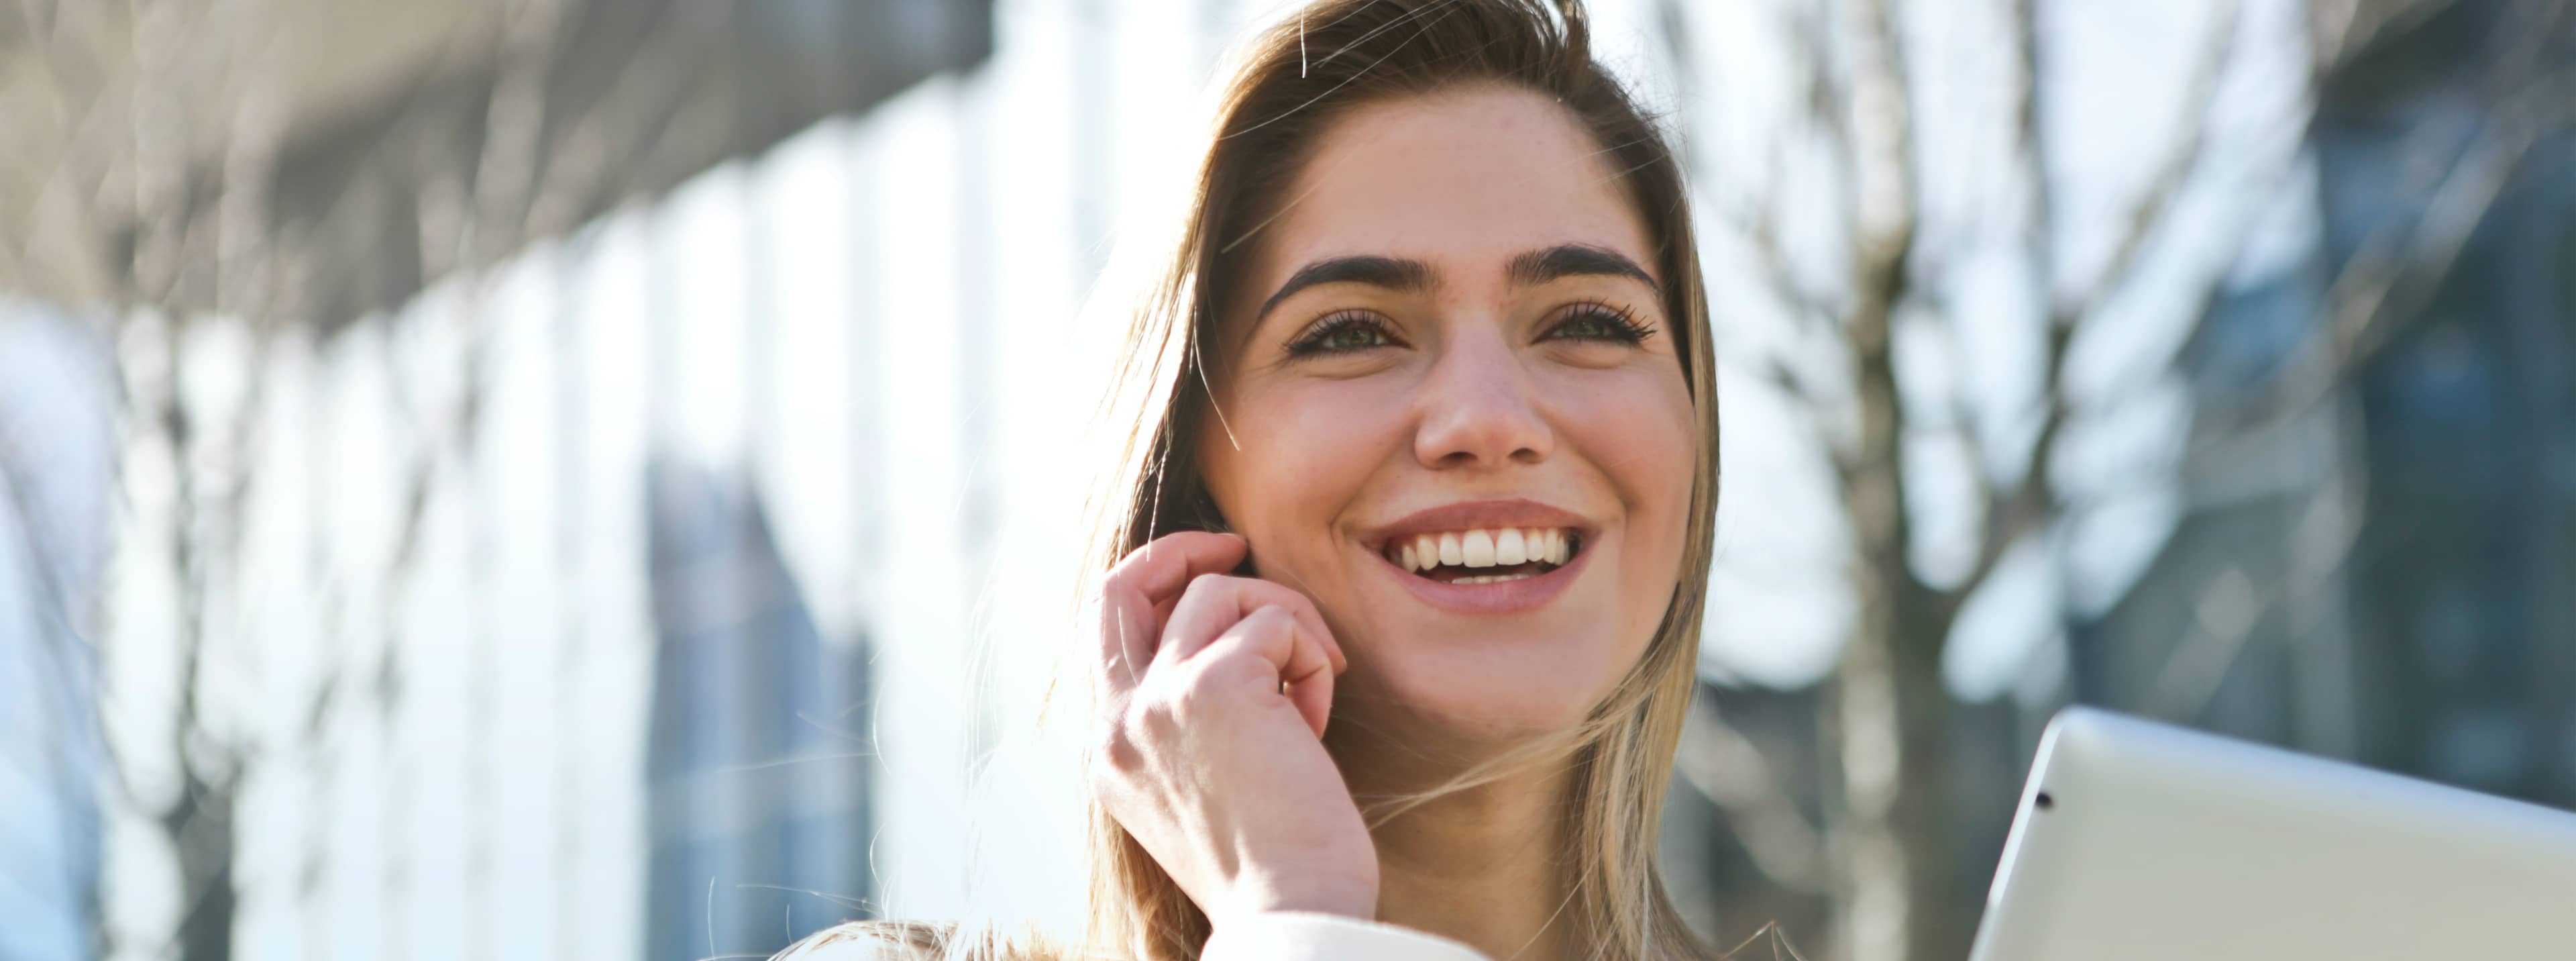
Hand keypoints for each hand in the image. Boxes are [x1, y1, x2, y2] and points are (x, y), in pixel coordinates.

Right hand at [1085, 531, 1379, 924]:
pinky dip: (1311, 658)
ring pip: (1221, 592)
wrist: (1291, 915)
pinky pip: (1277, 622)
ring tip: (1312, 690)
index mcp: (1110, 753)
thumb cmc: (1274, 866)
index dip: (1157, 587)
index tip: (1213, 574)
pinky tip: (1317, 722)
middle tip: (1237, 545)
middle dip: (1180, 549)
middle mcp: (1118, 723)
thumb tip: (1233, 644)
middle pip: (1122, 585)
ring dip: (1286, 625)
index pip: (1107, 633)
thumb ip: (1189, 721)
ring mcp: (1158, 700)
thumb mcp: (1203, 788)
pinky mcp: (1215, 685)